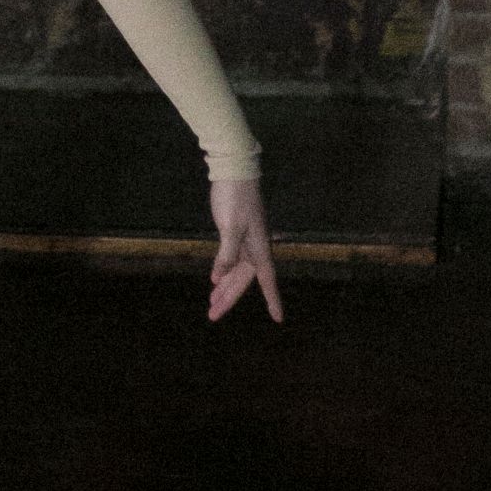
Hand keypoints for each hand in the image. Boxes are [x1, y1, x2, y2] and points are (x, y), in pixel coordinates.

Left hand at [207, 177, 283, 323]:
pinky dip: (222, 271)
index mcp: (258, 248)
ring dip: (224, 287)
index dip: (273, 299)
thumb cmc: (234, 198)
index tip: (278, 319)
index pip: (267, 280)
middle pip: (243, 280)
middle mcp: (255, 248)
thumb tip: (218, 278)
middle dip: (229, 298)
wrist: (234, 171)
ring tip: (211, 304)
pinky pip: (231, 260)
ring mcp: (246, 240)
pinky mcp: (236, 232)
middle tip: (212, 316)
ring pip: (235, 271)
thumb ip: (226, 254)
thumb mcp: (230, 227)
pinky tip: (215, 280)